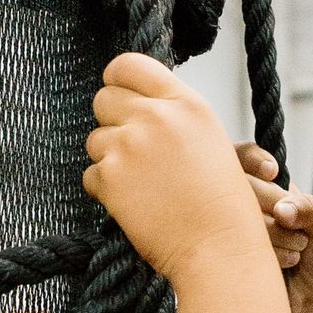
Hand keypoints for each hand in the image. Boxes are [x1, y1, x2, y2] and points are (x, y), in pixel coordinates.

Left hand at [83, 54, 264, 285]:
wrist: (219, 247)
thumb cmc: (222, 203)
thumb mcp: (210, 140)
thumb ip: (172, 115)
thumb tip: (133, 102)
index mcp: (186, 103)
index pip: (129, 64)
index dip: (118, 81)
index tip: (121, 98)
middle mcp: (156, 117)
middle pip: (104, 98)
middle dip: (112, 122)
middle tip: (133, 152)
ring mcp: (130, 145)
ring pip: (95, 140)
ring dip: (111, 161)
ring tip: (144, 185)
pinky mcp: (110, 178)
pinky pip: (91, 175)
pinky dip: (107, 192)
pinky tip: (136, 205)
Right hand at [237, 144, 312, 312]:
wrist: (306, 309)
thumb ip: (309, 206)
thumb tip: (280, 208)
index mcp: (265, 190)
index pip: (242, 159)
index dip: (252, 160)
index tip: (272, 173)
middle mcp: (241, 207)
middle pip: (235, 184)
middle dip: (269, 201)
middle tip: (293, 224)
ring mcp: (227, 232)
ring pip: (232, 214)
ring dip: (272, 232)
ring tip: (297, 250)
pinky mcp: (220, 258)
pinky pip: (230, 245)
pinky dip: (264, 252)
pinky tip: (285, 263)